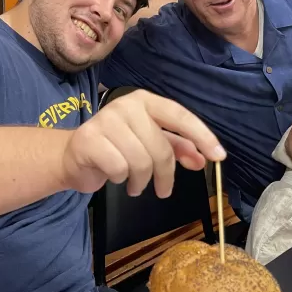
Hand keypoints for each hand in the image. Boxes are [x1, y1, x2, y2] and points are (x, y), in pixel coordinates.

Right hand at [61, 89, 225, 196]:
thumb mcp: (149, 144)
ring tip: (134, 184)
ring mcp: (105, 120)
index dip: (201, 136)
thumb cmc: (115, 148)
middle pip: (160, 147)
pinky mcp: (88, 139)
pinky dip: (120, 179)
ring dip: (141, 181)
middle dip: (165, 175)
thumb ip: (177, 148)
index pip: (179, 115)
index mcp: (144, 101)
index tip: (218, 156)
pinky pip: (119, 169)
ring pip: (140, 161)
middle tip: (163, 190)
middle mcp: (125, 106)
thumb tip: (202, 159)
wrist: (72, 156)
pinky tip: (114, 177)